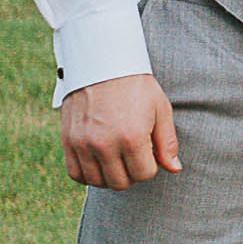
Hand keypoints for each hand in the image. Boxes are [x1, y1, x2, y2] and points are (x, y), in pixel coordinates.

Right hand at [58, 73, 182, 189]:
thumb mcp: (159, 108)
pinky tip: (97, 162)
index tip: (146, 149)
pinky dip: (87, 174)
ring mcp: (83, 143)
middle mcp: (105, 144)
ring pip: (98, 182)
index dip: (149, 164)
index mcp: (132, 137)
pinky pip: (76, 174)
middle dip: (131, 172)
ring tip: (115, 157)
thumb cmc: (134, 84)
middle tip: (131, 154)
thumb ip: (167, 142)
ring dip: (110, 175)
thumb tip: (174, 169)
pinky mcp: (68, 140)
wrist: (100, 61)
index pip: (144, 175)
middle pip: (121, 182)